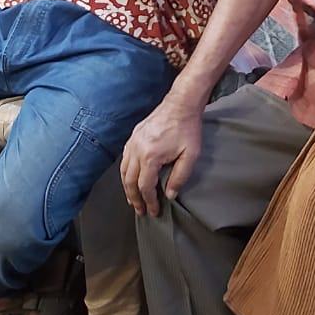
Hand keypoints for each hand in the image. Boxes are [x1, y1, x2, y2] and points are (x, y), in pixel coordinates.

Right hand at [121, 94, 204, 215]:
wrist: (181, 103)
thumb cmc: (187, 128)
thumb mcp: (190, 155)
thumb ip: (179, 177)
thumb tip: (169, 195)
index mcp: (150, 156)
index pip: (145, 186)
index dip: (149, 202)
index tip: (153, 211)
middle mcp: (137, 150)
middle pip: (130, 181)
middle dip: (135, 199)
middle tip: (140, 211)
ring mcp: (133, 142)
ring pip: (124, 171)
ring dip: (127, 187)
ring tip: (133, 199)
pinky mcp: (134, 136)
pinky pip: (124, 158)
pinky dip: (125, 172)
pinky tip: (130, 178)